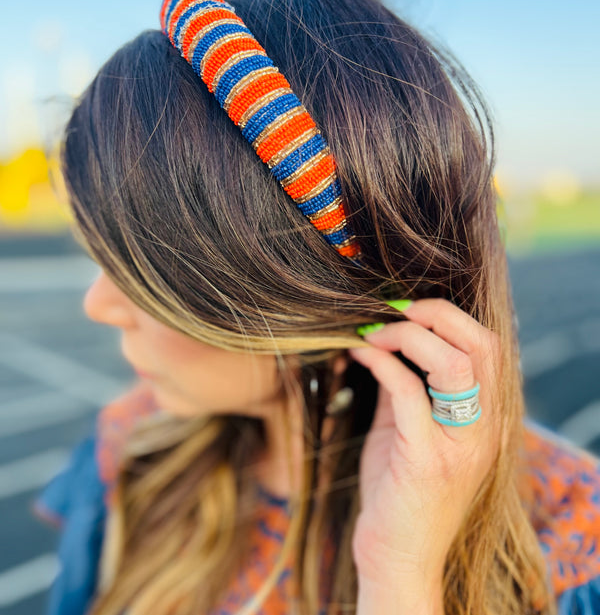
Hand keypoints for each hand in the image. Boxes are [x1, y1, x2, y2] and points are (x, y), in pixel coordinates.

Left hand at [348, 297, 501, 588]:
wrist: (398, 556)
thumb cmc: (400, 490)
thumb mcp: (408, 429)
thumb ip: (405, 386)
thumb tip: (384, 340)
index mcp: (487, 418)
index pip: (488, 345)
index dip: (446, 316)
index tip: (403, 309)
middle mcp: (486, 429)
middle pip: (480, 345)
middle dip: (433, 314)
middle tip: (390, 312)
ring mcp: (462, 446)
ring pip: (453, 364)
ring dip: (407, 335)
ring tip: (373, 334)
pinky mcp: (428, 461)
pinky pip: (408, 393)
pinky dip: (381, 363)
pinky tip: (359, 356)